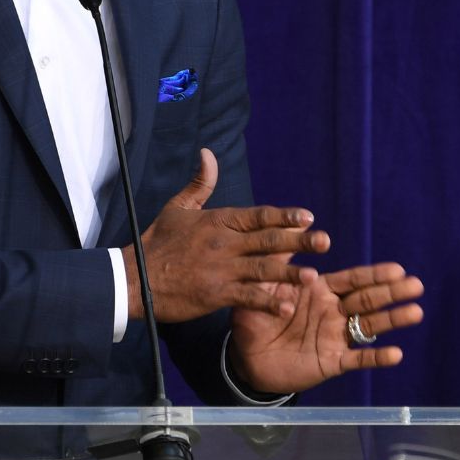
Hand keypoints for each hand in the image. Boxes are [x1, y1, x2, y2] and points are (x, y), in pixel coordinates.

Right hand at [127, 149, 330, 322]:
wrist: (134, 278)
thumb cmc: (157, 242)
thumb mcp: (178, 208)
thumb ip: (199, 184)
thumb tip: (208, 153)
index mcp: (218, 221)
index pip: (258, 215)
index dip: (284, 216)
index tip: (309, 216)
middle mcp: (223, 243)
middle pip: (268, 240)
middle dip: (299, 241)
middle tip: (325, 241)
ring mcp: (220, 270)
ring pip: (262, 269)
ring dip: (290, 273)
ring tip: (315, 276)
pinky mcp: (215, 294)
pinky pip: (247, 297)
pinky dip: (267, 302)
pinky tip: (286, 306)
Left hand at [229, 262, 425, 394]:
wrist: (245, 357)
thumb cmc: (254, 318)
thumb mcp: (263, 284)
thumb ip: (280, 258)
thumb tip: (294, 226)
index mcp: (321, 291)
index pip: (353, 280)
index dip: (375, 275)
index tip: (397, 268)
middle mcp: (334, 312)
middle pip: (368, 300)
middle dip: (392, 292)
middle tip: (416, 285)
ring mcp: (335, 337)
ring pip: (369, 326)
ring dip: (393, 319)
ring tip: (415, 312)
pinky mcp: (331, 362)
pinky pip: (357, 359)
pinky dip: (376, 357)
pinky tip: (396, 354)